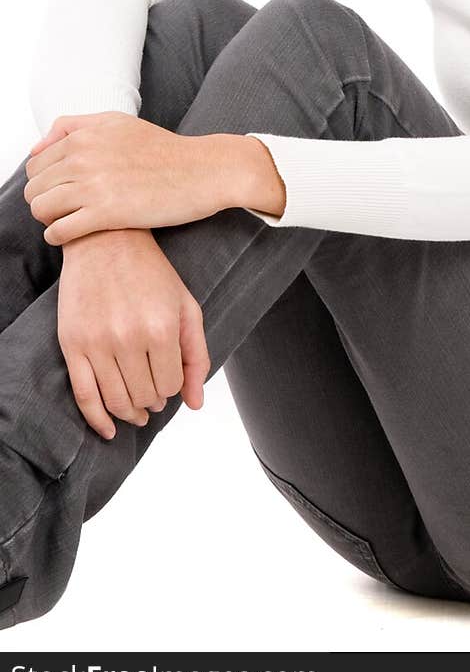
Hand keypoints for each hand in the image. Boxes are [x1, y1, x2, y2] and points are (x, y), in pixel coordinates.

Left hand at [23, 111, 221, 244]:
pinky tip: (72, 235)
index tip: (60, 190)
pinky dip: (58, 237)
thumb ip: (74, 126)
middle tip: (66, 208)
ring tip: (69, 221)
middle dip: (44, 200)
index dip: (44, 181)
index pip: (35, 164)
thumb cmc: (164, 150)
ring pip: (41, 209)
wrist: (203, 171)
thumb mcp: (118, 123)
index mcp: (84, 136)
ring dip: (49, 219)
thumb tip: (38, 146)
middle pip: (34, 188)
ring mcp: (93, 186)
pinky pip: (59, 231)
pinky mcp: (106, 214)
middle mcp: (83, 158)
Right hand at [58, 229, 210, 439]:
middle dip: (153, 400)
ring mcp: (97, 343)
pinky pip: (84, 395)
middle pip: (145, 396)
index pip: (170, 385)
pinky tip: (110, 429)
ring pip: (117, 401)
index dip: (172, 387)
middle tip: (153, 392)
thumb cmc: (152, 273)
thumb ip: (196, 356)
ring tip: (138, 410)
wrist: (106, 242)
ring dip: (131, 412)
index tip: (169, 379)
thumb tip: (195, 403)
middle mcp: (129, 338)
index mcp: (161, 328)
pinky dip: (97, 420)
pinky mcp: (71, 344)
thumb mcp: (186, 307)